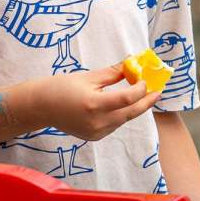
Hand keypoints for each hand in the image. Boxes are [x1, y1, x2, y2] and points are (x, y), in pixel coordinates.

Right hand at [33, 63, 159, 140]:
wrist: (42, 107)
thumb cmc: (62, 87)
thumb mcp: (88, 76)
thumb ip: (112, 73)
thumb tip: (131, 63)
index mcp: (95, 105)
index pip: (127, 98)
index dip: (140, 88)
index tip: (144, 79)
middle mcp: (98, 122)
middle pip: (131, 113)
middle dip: (146, 102)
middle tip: (157, 91)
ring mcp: (97, 133)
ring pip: (123, 119)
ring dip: (133, 107)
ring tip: (140, 93)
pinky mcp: (95, 137)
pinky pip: (114, 124)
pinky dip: (120, 114)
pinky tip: (121, 103)